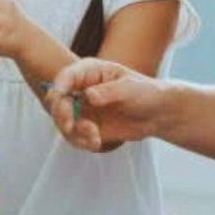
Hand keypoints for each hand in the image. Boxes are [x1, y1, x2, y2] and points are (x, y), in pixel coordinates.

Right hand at [49, 57, 167, 149]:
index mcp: (89, 72)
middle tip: (71, 125)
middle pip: (56, 101)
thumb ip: (108, 91)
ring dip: (74, 132)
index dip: (58, 88)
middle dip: (60, 115)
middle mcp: (81, 89)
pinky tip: (97, 142)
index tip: (59, 101)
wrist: (158, 113)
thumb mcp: (129, 88)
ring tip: (94, 136)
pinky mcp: (87, 126)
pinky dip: (82, 142)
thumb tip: (88, 96)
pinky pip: (74, 136)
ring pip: (62, 122)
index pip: (65, 77)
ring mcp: (82, 109)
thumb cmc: (146, 92)